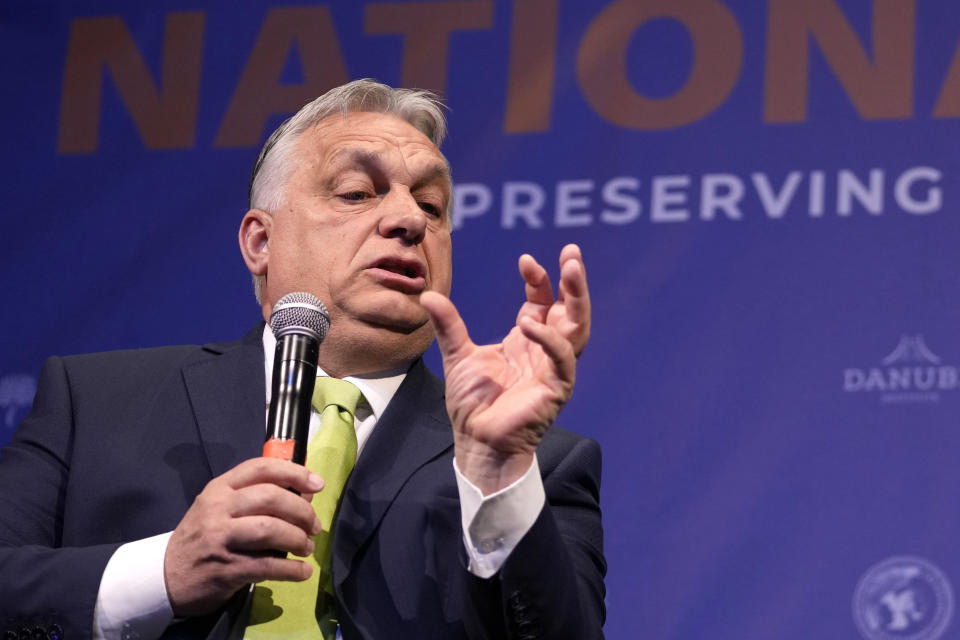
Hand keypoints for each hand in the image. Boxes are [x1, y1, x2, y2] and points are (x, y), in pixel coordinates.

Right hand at [164, 457, 323, 615]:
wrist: (165, 576)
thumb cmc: (203, 538)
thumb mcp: (221, 509)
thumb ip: (257, 498)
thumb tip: (305, 495)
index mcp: (220, 488)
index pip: (261, 468)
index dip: (294, 473)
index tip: (317, 484)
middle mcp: (218, 508)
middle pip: (270, 497)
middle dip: (301, 511)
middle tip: (314, 526)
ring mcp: (220, 538)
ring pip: (270, 529)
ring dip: (297, 539)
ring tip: (306, 548)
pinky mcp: (225, 568)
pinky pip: (267, 566)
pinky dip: (291, 570)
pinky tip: (303, 572)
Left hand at [420, 244, 590, 494]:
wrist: (476, 442)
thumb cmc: (472, 405)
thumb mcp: (457, 355)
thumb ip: (449, 325)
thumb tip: (428, 295)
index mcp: (527, 340)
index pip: (542, 302)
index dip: (539, 280)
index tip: (526, 260)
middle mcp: (545, 351)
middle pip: (571, 310)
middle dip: (574, 281)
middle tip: (572, 253)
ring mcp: (554, 369)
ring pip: (578, 329)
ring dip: (577, 299)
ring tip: (570, 270)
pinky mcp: (556, 389)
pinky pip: (562, 359)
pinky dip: (549, 340)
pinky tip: (531, 324)